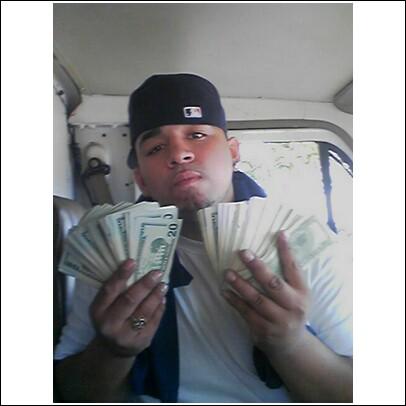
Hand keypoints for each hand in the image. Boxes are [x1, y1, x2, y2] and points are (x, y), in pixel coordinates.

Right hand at [90, 259, 167, 357]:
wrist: (113, 349)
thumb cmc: (111, 317)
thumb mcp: (106, 306)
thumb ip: (117, 290)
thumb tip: (137, 267)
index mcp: (99, 310)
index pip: (110, 290)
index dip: (121, 275)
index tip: (132, 261)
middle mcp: (110, 324)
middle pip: (129, 301)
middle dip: (145, 285)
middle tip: (156, 272)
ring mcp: (126, 335)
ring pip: (144, 312)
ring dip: (156, 296)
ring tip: (163, 284)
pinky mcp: (141, 341)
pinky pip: (154, 322)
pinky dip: (160, 308)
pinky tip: (163, 298)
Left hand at [223, 231, 309, 355]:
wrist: (291, 345)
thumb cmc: (291, 309)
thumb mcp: (297, 293)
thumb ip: (288, 274)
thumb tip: (276, 242)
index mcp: (302, 293)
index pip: (294, 268)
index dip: (287, 251)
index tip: (279, 233)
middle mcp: (292, 306)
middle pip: (274, 284)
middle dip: (257, 267)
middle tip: (243, 252)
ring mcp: (277, 320)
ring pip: (256, 300)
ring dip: (240, 284)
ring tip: (227, 272)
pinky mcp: (263, 330)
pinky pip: (246, 313)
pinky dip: (234, 301)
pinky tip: (225, 291)